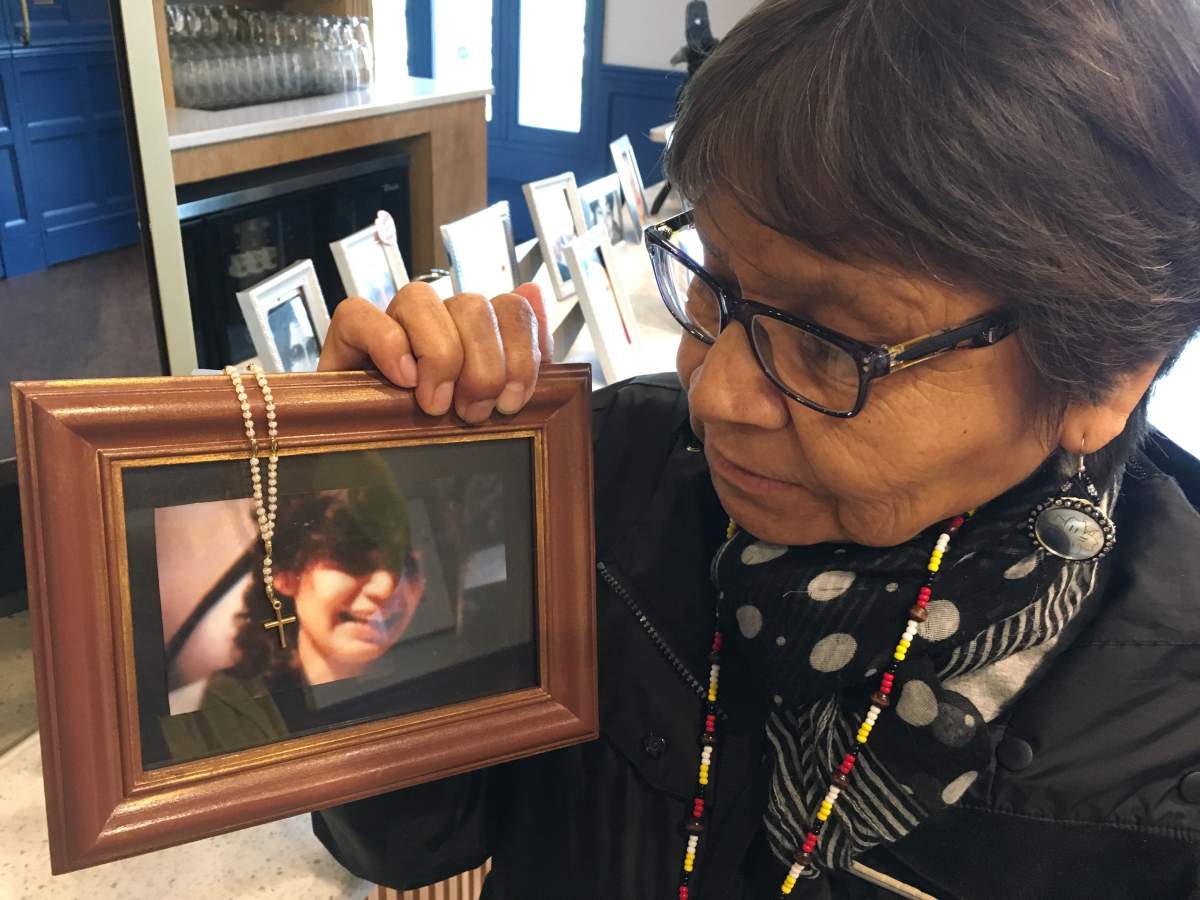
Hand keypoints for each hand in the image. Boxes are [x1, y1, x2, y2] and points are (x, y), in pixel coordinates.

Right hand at [318, 282, 552, 422]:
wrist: (372, 477)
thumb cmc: (437, 439)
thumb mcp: (494, 408)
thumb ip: (525, 356)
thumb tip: (532, 291)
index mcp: (475, 333)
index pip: (510, 307)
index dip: (521, 352)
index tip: (512, 402)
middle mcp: (436, 320)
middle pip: (472, 304)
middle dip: (482, 366)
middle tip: (471, 414)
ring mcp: (391, 324)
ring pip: (418, 297)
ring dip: (439, 355)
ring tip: (435, 405)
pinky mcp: (346, 338)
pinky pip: (359, 312)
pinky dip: (386, 344)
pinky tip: (401, 381)